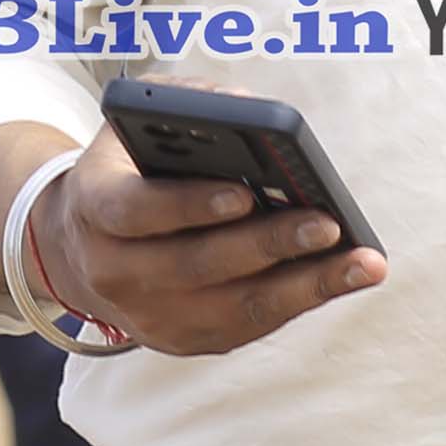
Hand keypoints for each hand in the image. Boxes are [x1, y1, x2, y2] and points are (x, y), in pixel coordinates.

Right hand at [44, 129, 378, 356]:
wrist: (83, 251)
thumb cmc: (128, 175)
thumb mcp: (134, 130)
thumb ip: (182, 105)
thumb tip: (248, 105)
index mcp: (93, 207)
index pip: (135, 210)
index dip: (188, 205)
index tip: (244, 192)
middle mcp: (112, 270)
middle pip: (196, 265)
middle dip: (266, 244)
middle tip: (326, 224)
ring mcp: (147, 314)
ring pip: (233, 307)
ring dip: (303, 286)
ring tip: (362, 263)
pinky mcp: (182, 341)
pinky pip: (249, 326)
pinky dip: (301, 302)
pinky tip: (345, 278)